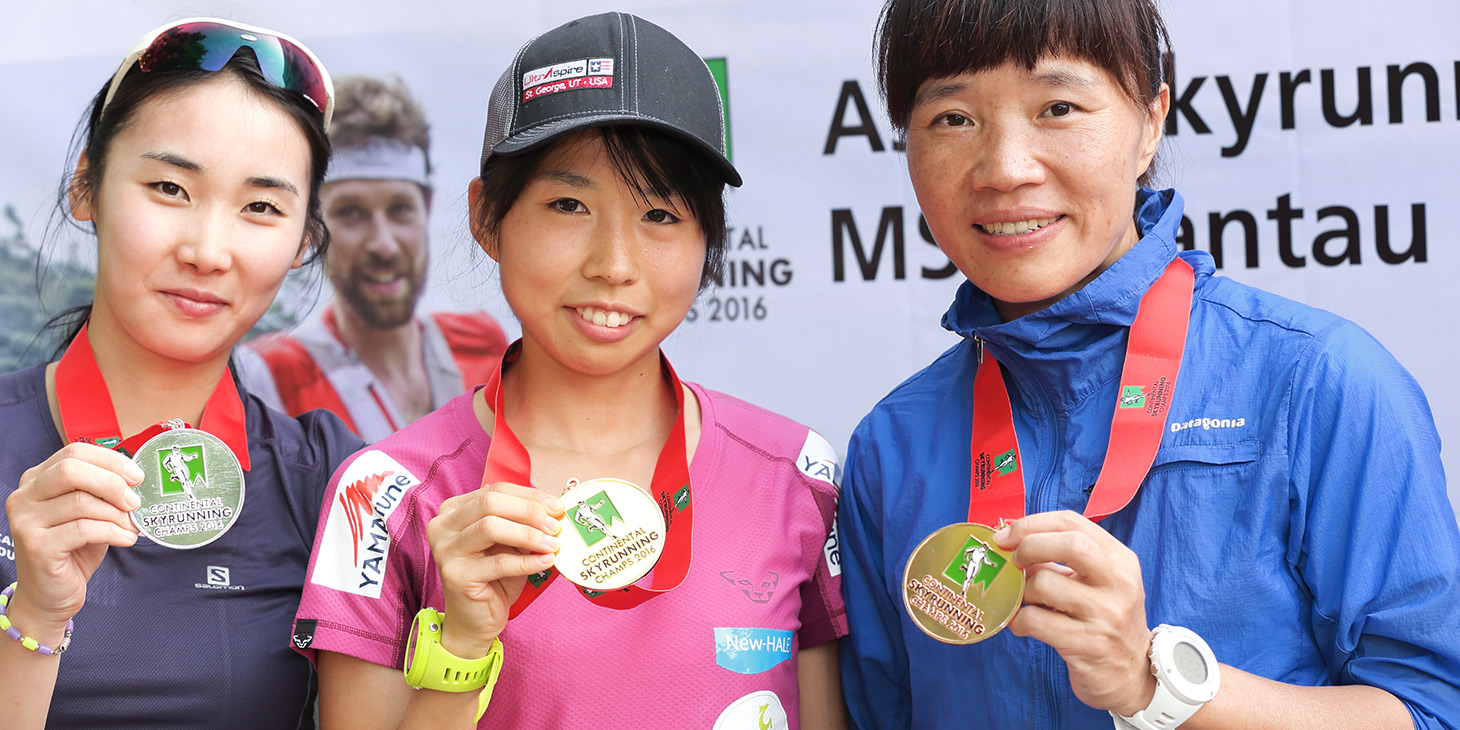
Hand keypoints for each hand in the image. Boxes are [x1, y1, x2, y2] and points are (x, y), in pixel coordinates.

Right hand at [5, 443, 141, 634]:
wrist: (49, 596)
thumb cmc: (73, 551)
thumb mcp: (89, 514)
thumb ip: (102, 493)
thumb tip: (135, 479)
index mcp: (36, 480)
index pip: (74, 452)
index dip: (109, 460)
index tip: (136, 476)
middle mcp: (24, 496)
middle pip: (72, 470)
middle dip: (112, 483)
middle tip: (135, 501)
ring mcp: (25, 521)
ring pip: (81, 502)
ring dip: (117, 514)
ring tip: (132, 526)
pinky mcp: (36, 546)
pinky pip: (84, 529)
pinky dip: (113, 532)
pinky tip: (125, 539)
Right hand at [426, 481, 563, 657]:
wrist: (475, 620)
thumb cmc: (494, 578)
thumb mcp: (509, 543)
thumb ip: (523, 523)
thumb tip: (554, 509)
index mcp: (453, 510)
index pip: (495, 490)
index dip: (530, 496)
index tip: (556, 507)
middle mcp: (443, 526)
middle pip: (491, 502)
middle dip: (530, 511)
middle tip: (556, 525)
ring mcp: (445, 550)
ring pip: (491, 527)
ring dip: (529, 534)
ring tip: (552, 544)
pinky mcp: (455, 575)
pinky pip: (498, 562)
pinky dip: (527, 561)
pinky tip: (546, 561)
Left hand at [994, 510, 1155, 715]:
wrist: (1131, 674)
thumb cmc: (1104, 620)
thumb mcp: (1096, 582)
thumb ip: (1062, 559)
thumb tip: (1012, 538)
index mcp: (1121, 560)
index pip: (1073, 522)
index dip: (1032, 523)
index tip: (1006, 534)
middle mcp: (1119, 583)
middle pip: (1069, 544)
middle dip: (1028, 546)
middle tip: (1014, 561)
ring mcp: (1106, 615)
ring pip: (1044, 584)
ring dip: (1023, 592)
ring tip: (1028, 602)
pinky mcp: (1088, 644)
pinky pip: (1035, 620)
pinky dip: (1018, 620)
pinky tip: (1023, 624)